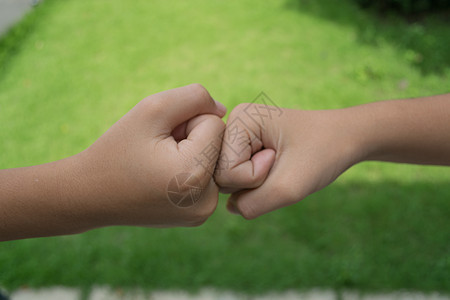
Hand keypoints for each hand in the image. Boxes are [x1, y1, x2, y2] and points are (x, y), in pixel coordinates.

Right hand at [0, 84, 225, 239]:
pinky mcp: (198, 216)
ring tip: (161, 164)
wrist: (90, 194)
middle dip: (191, 138)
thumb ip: (195, 97)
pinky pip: (208, 179)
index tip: (159, 138)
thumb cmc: (118, 148)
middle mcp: (206, 200)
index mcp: (195, 174)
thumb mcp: (152, 108)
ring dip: (192, 154)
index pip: (215, 124)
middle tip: (158, 151)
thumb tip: (223, 111)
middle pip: (219, 144)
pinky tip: (165, 178)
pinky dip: (191, 171)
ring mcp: (203, 212)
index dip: (186, 122)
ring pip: (215, 161)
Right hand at [214, 103, 361, 218]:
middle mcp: (232, 124)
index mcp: (239, 118)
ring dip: (258, 184)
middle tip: (282, 162)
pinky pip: (239, 180)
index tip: (281, 158)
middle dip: (254, 182)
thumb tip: (231, 208)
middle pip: (221, 175)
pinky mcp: (245, 150)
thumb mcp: (288, 187)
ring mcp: (237, 138)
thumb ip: (251, 205)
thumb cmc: (322, 154)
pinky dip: (260, 184)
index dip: (255, 177)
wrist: (346, 138)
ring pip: (229, 181)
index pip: (224, 171)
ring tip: (281, 163)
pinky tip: (276, 168)